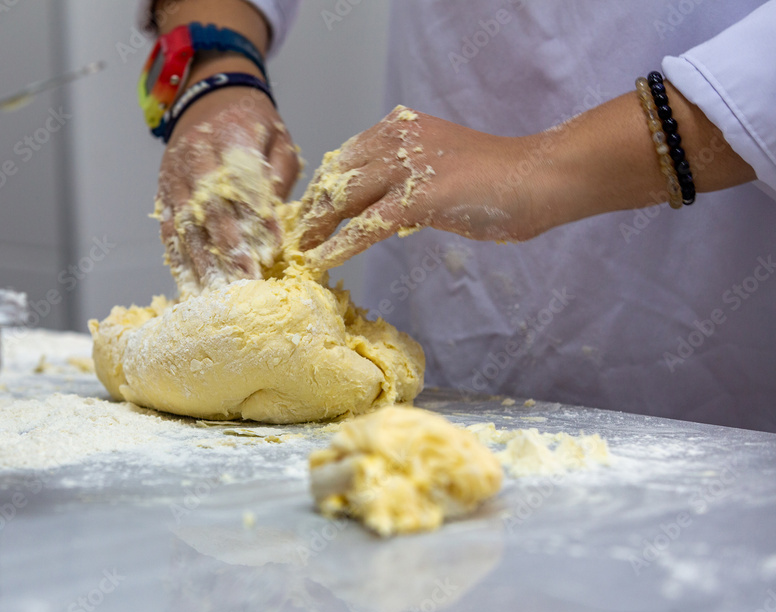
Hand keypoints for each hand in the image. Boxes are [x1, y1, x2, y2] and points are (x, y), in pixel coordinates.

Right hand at [156, 82, 300, 296]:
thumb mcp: (277, 136)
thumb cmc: (252, 122)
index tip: (270, 252)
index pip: (242, 183)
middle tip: (245, 284)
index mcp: (231, 136)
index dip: (255, 219)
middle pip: (210, 209)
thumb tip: (278, 219)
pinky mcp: (163, 192)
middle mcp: (196, 157)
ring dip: (201, 264)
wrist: (206, 96)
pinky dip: (179, 261)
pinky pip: (168, 231)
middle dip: (228, 251)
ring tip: (217, 297)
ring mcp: (175, 177)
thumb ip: (279, 174)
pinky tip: (190, 288)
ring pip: (185, 225)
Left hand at [296, 90, 756, 271]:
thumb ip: (405, 176)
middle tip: (291, 239)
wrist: (542, 176)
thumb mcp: (440, 166)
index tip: (304, 215)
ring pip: (343, 198)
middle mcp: (396, 137)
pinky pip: (366, 224)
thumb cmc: (500, 179)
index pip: (344, 158)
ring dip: (315, 228)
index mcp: (400, 126)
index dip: (321, 189)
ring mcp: (407, 164)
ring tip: (296, 253)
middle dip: (310, 210)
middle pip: (336, 177)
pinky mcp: (418, 196)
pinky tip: (320, 263)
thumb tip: (376, 205)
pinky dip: (339, 245)